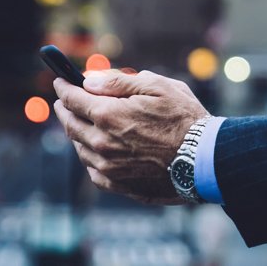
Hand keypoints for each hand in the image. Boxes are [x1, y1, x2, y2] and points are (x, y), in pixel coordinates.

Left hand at [52, 70, 209, 203]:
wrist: (206, 160)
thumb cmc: (185, 118)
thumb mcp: (157, 86)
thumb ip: (119, 82)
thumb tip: (89, 80)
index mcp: (108, 115)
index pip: (73, 99)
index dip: (64, 87)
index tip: (60, 81)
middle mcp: (102, 143)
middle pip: (71, 124)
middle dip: (64, 109)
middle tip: (64, 101)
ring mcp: (108, 167)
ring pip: (80, 148)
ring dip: (76, 132)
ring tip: (81, 123)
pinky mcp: (119, 185)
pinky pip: (93, 170)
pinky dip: (90, 156)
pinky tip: (96, 150)